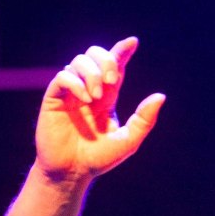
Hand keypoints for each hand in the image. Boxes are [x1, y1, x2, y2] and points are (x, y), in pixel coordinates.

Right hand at [35, 36, 164, 185]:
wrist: (72, 172)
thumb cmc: (99, 159)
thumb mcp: (128, 141)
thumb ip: (144, 120)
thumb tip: (160, 96)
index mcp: (107, 97)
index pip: (115, 66)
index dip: (122, 51)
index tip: (133, 43)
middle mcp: (88, 89)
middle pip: (95, 55)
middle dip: (106, 60)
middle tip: (113, 82)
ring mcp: (70, 92)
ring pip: (78, 61)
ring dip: (92, 74)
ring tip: (95, 97)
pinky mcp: (54, 98)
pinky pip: (63, 77)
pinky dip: (75, 82)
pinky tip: (84, 98)